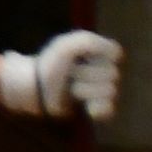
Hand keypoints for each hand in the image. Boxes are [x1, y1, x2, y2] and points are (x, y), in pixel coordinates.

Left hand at [0, 31, 123, 122]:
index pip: (115, 53)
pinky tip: (87, 107)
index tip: (80, 55)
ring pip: (109, 91)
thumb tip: (117, 54)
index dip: (98, 55)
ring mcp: (103, 90)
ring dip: (85, 89)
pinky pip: (109, 109)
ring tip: (71, 89)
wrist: (35, 87)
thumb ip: (89, 42)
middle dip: (86, 74)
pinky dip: (99, 108)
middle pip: (112, 74)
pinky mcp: (98, 107)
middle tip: (70, 74)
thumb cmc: (50, 64)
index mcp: (100, 54)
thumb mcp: (66, 46)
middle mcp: (105, 71)